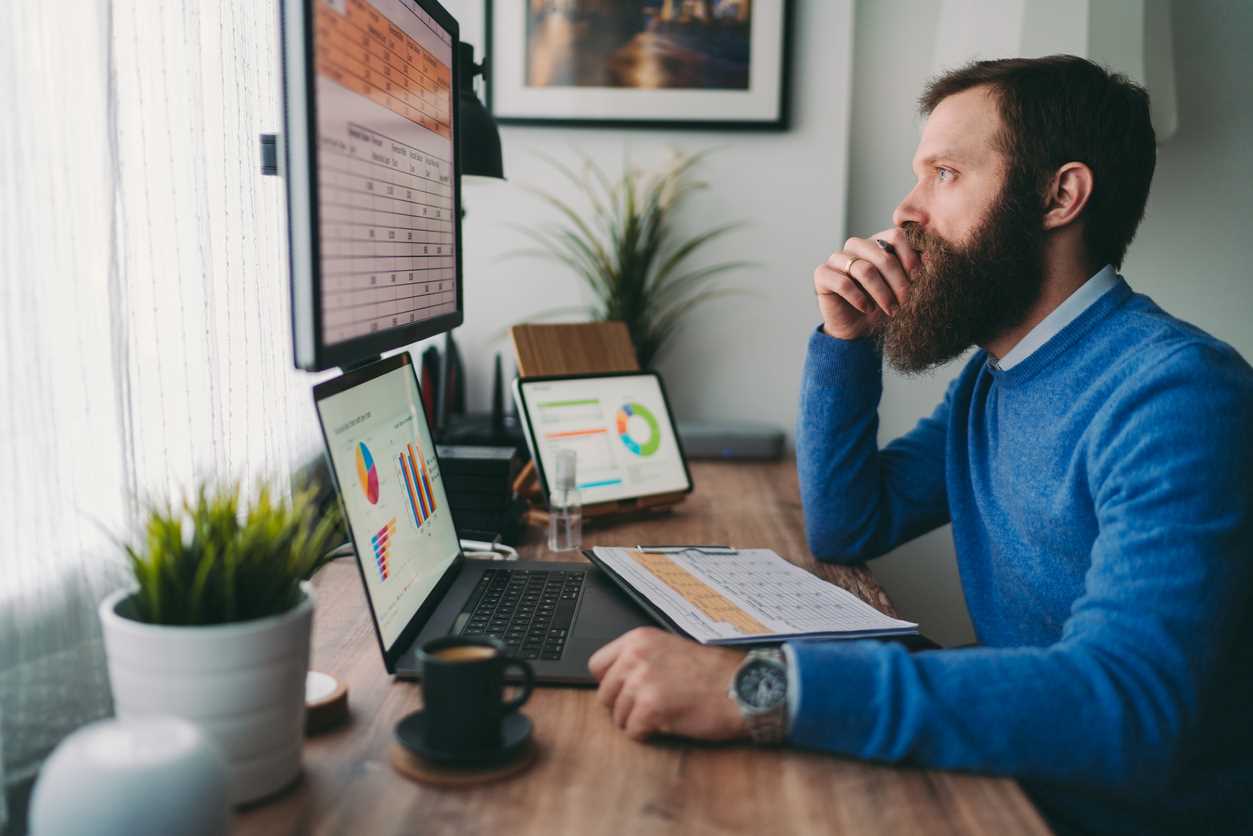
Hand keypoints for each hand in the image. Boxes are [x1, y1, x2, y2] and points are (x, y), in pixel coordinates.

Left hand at [588, 627, 747, 741]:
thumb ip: (641, 658)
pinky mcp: (651, 707)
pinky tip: (668, 724)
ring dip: (637, 722)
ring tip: (664, 714)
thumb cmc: (713, 673)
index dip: (611, 683)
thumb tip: (615, 680)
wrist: (743, 687)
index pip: (596, 665)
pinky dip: (647, 734)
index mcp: (638, 639)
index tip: (628, 690)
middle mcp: (636, 656)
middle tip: (650, 707)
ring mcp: (642, 681)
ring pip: (617, 716)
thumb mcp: (671, 649)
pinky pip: (632, 731)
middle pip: (605, 694)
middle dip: (623, 706)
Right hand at [812, 227, 920, 339]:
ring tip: (890, 310)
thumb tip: (934, 257)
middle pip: (881, 253)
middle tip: (906, 301)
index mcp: (877, 243)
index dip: (909, 256)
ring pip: (864, 269)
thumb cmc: (883, 306)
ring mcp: (837, 258)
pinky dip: (858, 298)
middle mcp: (856, 246)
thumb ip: (916, 270)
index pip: (895, 235)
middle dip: (898, 281)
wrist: (858, 329)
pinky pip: (842, 282)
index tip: (919, 278)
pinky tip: (867, 309)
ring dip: (881, 293)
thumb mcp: (905, 288)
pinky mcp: (822, 274)